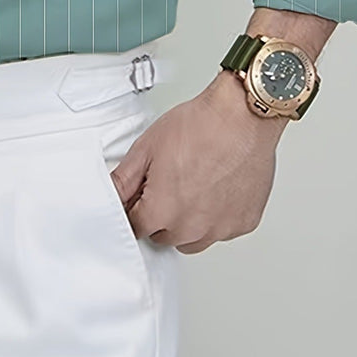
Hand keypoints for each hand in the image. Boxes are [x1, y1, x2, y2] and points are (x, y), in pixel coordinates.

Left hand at [110, 71, 287, 253]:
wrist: (241, 116)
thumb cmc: (199, 126)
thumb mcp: (147, 147)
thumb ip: (123, 180)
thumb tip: (112, 197)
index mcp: (161, 212)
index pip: (136, 228)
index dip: (137, 208)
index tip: (143, 195)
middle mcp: (191, 228)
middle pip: (164, 237)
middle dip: (161, 216)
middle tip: (170, 182)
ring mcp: (221, 229)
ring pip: (193, 240)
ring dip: (188, 222)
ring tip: (194, 184)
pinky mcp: (244, 224)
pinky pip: (222, 230)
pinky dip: (217, 216)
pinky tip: (217, 186)